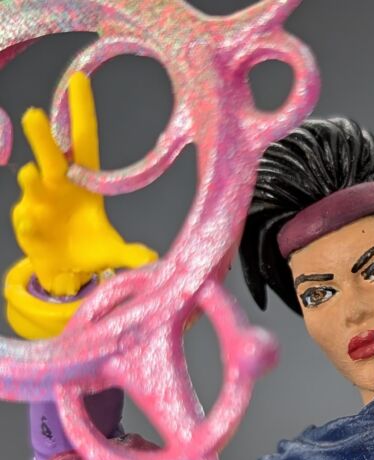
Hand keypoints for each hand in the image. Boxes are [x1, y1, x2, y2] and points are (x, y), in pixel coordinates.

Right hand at [11, 72, 156, 296]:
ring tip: (33, 174)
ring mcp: (39, 205)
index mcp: (85, 183)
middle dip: (42, 138)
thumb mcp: (115, 251)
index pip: (84, 141)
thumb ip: (132, 255)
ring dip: (32, 178)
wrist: (65, 273)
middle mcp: (59, 187)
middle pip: (52, 157)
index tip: (78, 79)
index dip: (82, 112)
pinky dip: (27, 222)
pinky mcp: (27, 226)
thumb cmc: (90, 249)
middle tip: (34, 115)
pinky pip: (26, 221)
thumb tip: (154, 261)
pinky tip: (30, 223)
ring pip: (33, 184)